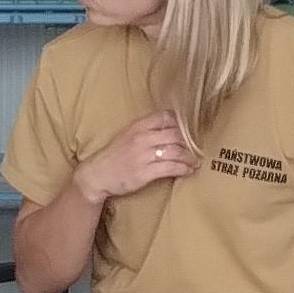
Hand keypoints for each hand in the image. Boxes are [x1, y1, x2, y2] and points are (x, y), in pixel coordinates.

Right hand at [73, 111, 196, 203]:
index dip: (180, 123)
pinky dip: (183, 168)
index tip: (189, 131)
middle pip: (175, 134)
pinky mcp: (145, 173)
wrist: (97, 175)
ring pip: (175, 151)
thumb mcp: (126, 135)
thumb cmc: (113, 155)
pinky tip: (188, 170)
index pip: (165, 117)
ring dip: (189, 157)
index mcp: (137, 126)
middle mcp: (141, 138)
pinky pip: (170, 168)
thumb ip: (145, 129)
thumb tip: (169, 127)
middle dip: (189, 142)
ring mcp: (143, 156)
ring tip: (195, 161)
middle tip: (197, 148)